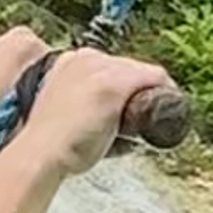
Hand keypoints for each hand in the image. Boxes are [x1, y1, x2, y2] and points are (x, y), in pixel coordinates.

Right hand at [16, 44, 157, 177]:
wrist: (41, 154)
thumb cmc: (48, 147)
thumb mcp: (58, 116)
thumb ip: (75, 112)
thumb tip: (102, 130)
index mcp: (67, 63)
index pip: (107, 68)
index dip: (123, 88)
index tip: (126, 110)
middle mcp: (84, 58)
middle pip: (127, 67)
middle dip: (138, 91)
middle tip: (144, 119)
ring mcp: (100, 69)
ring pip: (142, 72)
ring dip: (152, 94)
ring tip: (155, 120)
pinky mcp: (114, 83)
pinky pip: (154, 77)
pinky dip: (166, 91)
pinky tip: (171, 108)